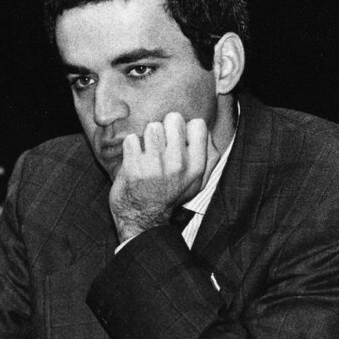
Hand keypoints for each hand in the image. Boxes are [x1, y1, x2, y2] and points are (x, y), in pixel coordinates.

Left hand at [109, 112, 211, 242]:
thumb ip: (209, 156)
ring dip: (146, 137)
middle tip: (159, 144)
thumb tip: (208, 133)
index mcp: (197, 165)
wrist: (142, 219)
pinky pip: (131, 139)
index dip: (185, 129)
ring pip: (152, 126)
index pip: (198, 124)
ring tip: (146, 152)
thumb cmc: (169, 195)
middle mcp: (179, 164)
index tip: (177, 141)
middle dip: (165, 128)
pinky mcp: (134, 167)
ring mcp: (156, 165)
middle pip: (173, 119)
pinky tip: (133, 159)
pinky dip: (129, 147)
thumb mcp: (197, 181)